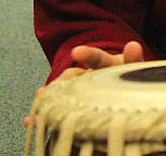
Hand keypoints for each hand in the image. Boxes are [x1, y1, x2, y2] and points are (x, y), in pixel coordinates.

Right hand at [24, 41, 143, 126]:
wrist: (126, 88)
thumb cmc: (129, 76)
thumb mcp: (135, 67)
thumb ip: (134, 59)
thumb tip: (133, 45)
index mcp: (105, 65)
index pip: (96, 58)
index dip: (87, 55)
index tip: (76, 52)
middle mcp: (89, 76)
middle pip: (72, 76)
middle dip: (62, 82)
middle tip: (51, 87)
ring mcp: (81, 91)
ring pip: (63, 93)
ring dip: (50, 97)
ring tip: (40, 101)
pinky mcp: (76, 107)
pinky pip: (60, 111)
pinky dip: (45, 115)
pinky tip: (30, 119)